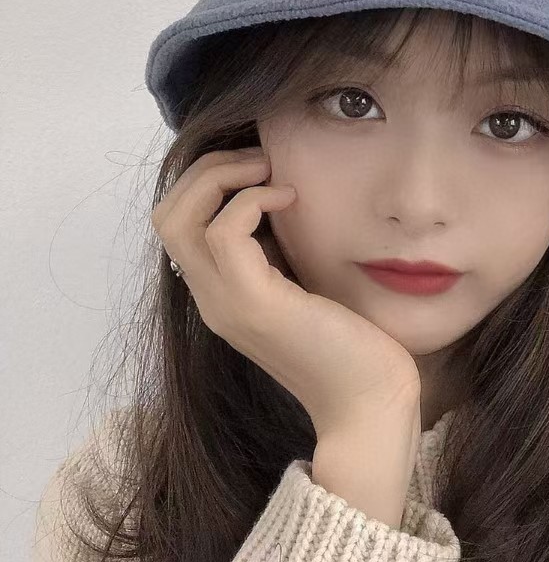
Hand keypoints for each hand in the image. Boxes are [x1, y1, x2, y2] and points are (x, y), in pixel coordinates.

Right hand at [150, 147, 420, 437]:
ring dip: (223, 176)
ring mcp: (226, 303)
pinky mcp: (254, 304)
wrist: (369, 401)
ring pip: (180, 218)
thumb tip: (280, 199)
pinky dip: (253, 201)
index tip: (260, 169)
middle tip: (259, 160)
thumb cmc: (352, 343)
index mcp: (221, 294)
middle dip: (206, 170)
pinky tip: (291, 199)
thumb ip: (281, 252)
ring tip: (268, 170)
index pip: (178, 225)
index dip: (208, 183)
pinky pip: (225, 231)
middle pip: (166, 215)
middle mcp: (212, 298)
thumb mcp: (305, 283)